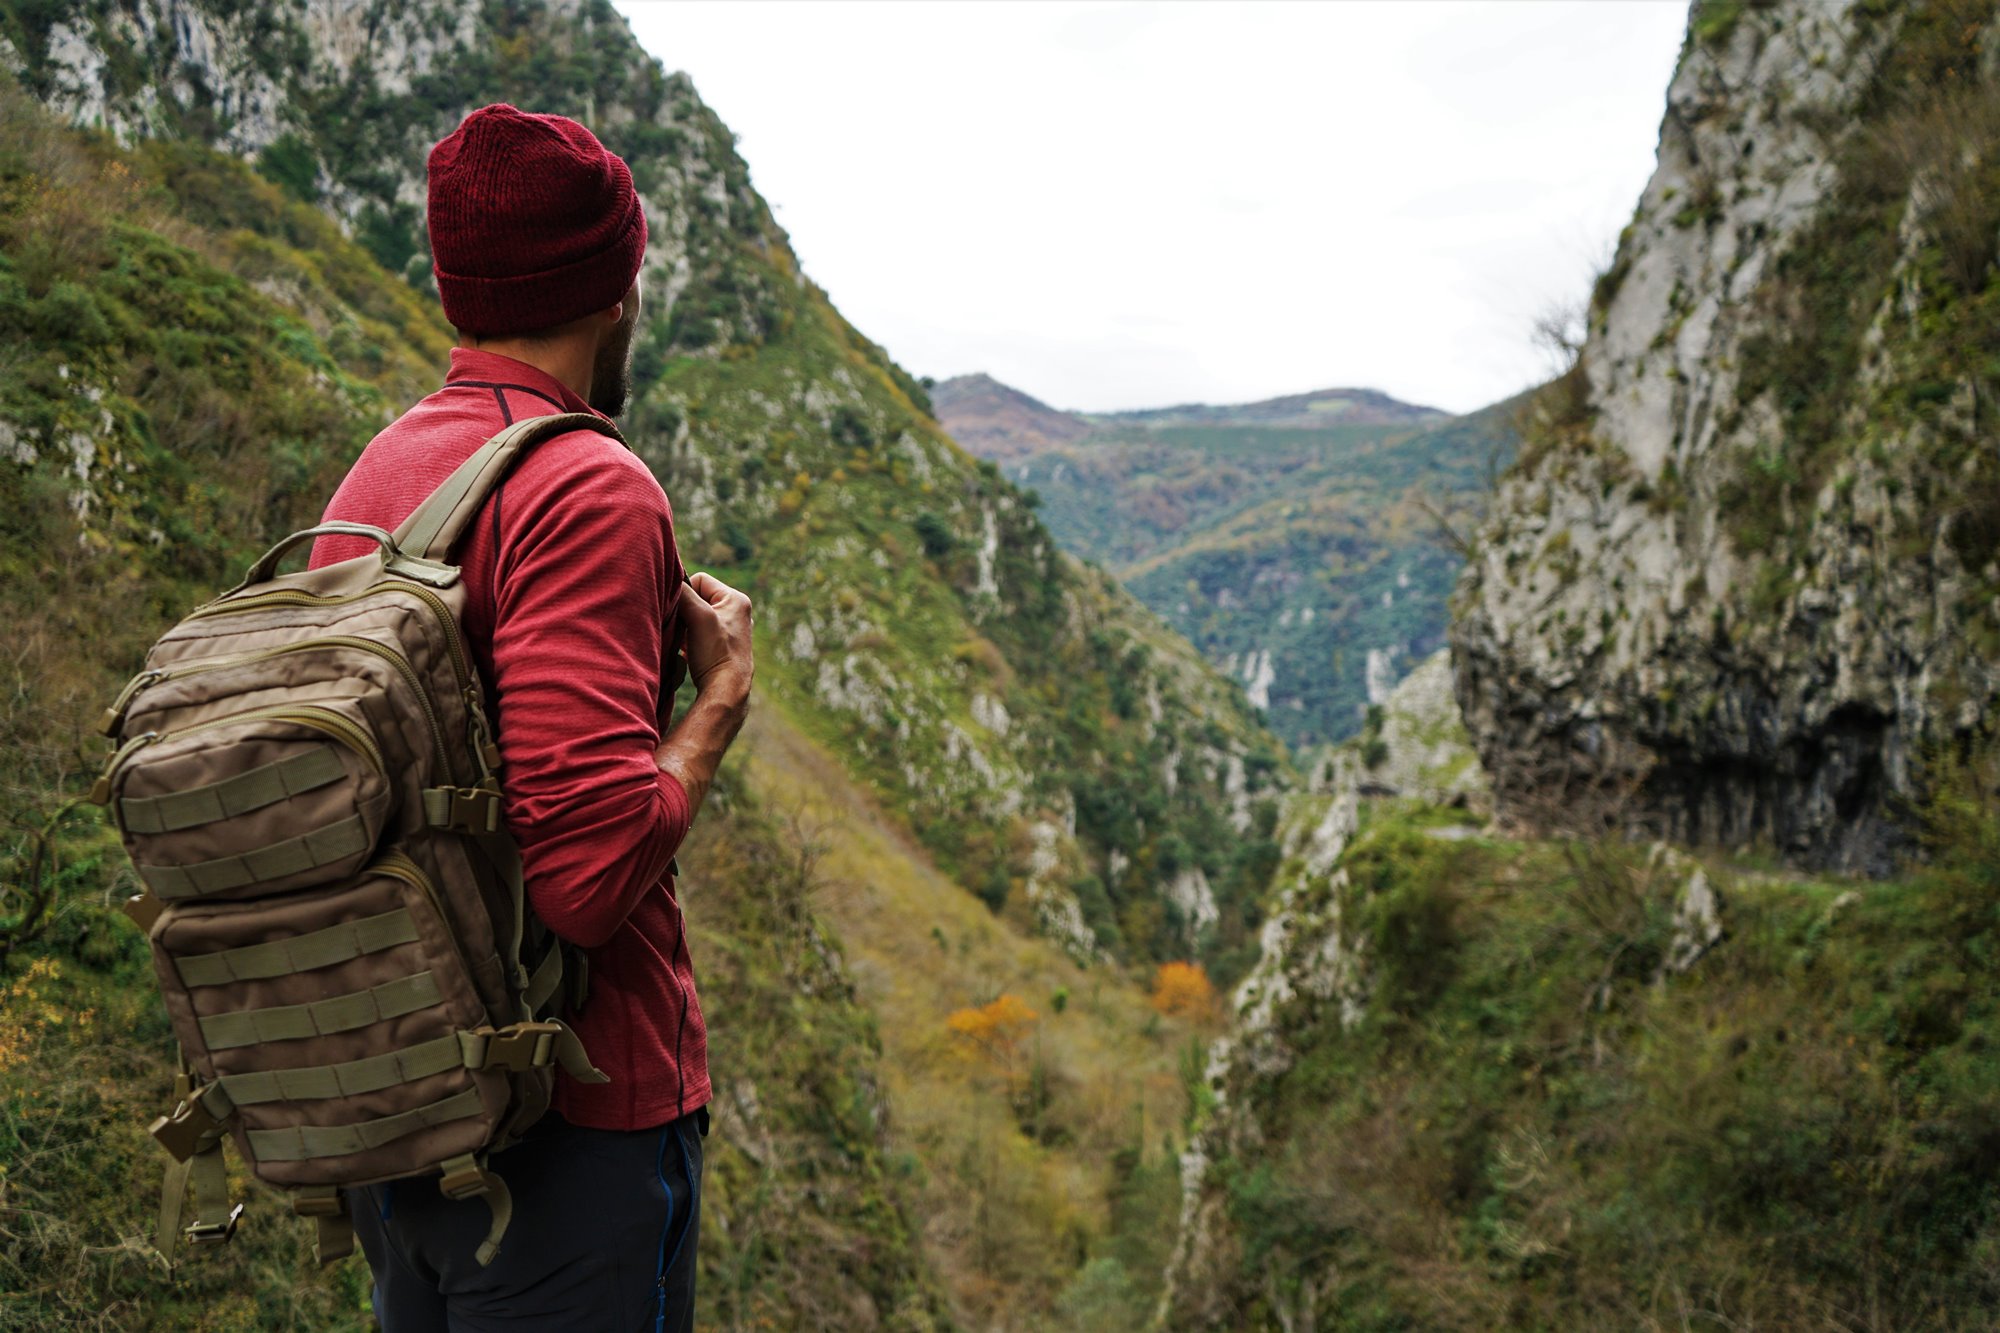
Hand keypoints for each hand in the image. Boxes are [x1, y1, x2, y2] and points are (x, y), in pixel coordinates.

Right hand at [678, 572, 752, 707]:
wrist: (725, 692)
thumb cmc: (715, 653)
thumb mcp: (698, 616)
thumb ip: (683, 594)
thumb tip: (668, 582)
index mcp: (737, 600)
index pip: (700, 580)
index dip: (685, 593)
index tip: (681, 612)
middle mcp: (737, 613)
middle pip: (697, 599)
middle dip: (684, 612)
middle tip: (681, 627)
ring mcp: (729, 631)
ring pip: (695, 618)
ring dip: (684, 627)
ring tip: (684, 641)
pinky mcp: (721, 647)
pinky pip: (697, 634)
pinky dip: (688, 640)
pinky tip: (686, 651)